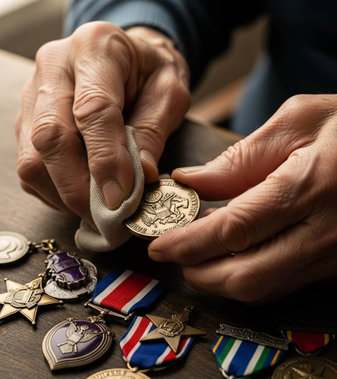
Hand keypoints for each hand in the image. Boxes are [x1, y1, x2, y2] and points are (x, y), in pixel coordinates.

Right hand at [15, 23, 189, 223]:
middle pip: (51, 137)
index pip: (92, 110)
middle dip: (79, 188)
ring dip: (64, 195)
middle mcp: (54, 68)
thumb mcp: (169, 94)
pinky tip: (81, 196)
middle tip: (108, 217)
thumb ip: (153, 132)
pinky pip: (30, 167)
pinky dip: (54, 192)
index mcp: (96, 48)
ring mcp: (33, 95)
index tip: (120, 198)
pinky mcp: (26, 121)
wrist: (128, 58)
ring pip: (32, 158)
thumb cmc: (150, 75)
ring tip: (97, 211)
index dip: (105, 160)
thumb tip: (139, 178)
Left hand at [149, 94, 336, 301]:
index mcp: (311, 186)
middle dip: (199, 274)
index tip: (159, 246)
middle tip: (174, 256)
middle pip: (247, 276)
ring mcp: (334, 256)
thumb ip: (240, 158)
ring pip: (265, 289)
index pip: (234, 229)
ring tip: (197, 257)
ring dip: (221, 280)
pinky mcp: (336, 266)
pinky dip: (249, 276)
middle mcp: (324, 232)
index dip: (189, 243)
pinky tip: (234, 257)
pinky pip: (284, 284)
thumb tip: (191, 181)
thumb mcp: (298, 121)